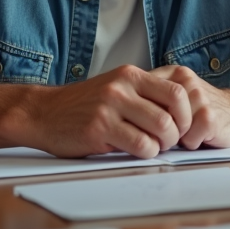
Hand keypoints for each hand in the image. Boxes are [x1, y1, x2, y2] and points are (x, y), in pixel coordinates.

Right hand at [16, 65, 192, 158]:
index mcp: (130, 75)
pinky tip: (134, 151)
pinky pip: (139, 145)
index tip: (182, 126)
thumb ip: (144, 95)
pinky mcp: (99, 129)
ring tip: (152, 147)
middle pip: (173, 112)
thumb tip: (182, 112)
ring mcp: (110, 107)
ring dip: (162, 145)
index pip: (177, 91)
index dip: (187, 114)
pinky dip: (145, 153)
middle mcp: (122, 87)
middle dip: (177, 133)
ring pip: (160, 130)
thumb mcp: (116, 88)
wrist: (43, 112)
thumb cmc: (84, 105)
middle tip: (168, 141)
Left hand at [148, 65, 229, 149]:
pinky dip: (192, 143)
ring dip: (177, 137)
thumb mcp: (175, 95)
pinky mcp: (209, 116)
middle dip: (158, 130)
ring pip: (170, 129)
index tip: (142, 124)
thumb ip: (152, 96)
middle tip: (169, 132)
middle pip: (154, 115)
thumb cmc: (202, 109)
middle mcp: (185, 81)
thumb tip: (120, 112)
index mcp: (172, 74)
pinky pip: (188, 138)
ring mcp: (198, 97)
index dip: (140, 116)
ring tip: (188, 132)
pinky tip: (200, 136)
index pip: (141, 96)